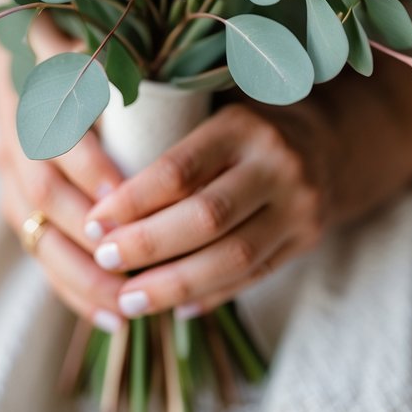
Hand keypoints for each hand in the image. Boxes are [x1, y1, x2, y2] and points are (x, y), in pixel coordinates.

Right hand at [0, 17, 127, 333]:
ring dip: (80, 276)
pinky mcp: (16, 200)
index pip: (51, 138)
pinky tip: (108, 316)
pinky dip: (70, 286)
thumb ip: (99, 50)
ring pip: (36, 234)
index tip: (126, 197)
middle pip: (42, 196)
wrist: (13, 36)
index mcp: (28, 89)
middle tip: (135, 265)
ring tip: (126, 308)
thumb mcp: (83, 32)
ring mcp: (8, 171)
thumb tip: (124, 62)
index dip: (88, 167)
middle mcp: (11, 135)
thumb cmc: (68, 33)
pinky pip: (38, 251)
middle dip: (89, 236)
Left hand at [83, 101, 331, 318]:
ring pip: (232, 258)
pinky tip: (173, 307)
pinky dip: (210, 295)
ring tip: (128, 299)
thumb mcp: (211, 104)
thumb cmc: (243, 120)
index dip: (133, 200)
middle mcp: (276, 164)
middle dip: (148, 246)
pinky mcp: (307, 240)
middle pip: (206, 218)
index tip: (94, 221)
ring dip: (174, 285)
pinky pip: (253, 277)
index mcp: (242, 125)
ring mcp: (299, 206)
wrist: (328, 141)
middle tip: (104, 260)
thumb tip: (83, 145)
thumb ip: (162, 121)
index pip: (180, 169)